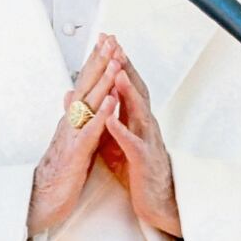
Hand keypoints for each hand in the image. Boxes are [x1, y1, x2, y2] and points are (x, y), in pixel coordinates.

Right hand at [27, 34, 121, 233]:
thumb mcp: (67, 139)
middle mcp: (70, 122)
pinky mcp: (75, 154)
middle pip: (86, 86)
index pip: (85, 85)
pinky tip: (112, 102)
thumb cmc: (57, 171)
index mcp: (72, 119)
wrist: (40, 200)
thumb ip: (72, 117)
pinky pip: (91, 131)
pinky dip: (103, 115)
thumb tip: (71, 95)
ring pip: (89, 104)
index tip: (106, 42)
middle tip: (111, 40)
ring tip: (115, 62)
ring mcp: (72, 136)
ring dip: (103, 82)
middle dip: (100, 62)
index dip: (95, 63)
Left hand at [98, 40, 182, 237]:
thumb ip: (102, 114)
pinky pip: (132, 143)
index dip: (117, 61)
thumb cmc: (135, 167)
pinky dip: (122, 130)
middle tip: (115, 45)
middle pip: (135, 89)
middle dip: (125, 66)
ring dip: (127, 92)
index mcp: (136, 117)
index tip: (106, 40)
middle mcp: (144, 123)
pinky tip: (111, 120)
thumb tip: (83, 93)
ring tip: (116, 73)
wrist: (156, 200)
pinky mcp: (143, 160)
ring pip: (138, 111)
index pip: (126, 83)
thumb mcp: (114, 137)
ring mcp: (146, 140)